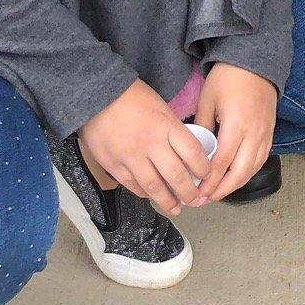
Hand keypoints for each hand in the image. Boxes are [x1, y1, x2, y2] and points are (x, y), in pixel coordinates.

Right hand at [79, 80, 209, 216]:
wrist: (97, 95)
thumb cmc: (132, 97)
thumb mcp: (161, 107)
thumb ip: (173, 130)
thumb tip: (188, 152)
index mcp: (166, 126)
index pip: (192, 153)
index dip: (203, 169)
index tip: (207, 175)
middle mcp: (150, 144)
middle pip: (175, 176)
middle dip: (189, 193)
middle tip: (197, 200)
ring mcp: (130, 157)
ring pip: (153, 187)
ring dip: (168, 201)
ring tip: (177, 208)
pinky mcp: (114, 166)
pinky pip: (133, 186)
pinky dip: (144, 194)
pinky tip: (152, 196)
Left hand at [193, 64, 277, 203]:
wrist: (256, 61)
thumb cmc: (229, 77)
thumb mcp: (208, 99)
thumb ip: (202, 127)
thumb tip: (195, 151)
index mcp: (237, 124)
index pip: (222, 163)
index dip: (209, 182)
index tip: (196, 193)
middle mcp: (254, 133)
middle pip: (240, 173)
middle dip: (221, 191)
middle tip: (204, 200)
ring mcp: (266, 133)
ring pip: (252, 169)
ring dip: (235, 185)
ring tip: (217, 193)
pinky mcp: (271, 132)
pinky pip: (261, 159)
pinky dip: (248, 172)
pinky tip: (235, 178)